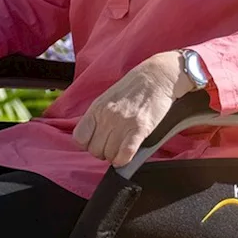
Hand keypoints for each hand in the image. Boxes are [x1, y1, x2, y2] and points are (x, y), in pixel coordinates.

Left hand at [72, 51, 192, 166]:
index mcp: (96, 109)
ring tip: (123, 147)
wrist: (157, 77)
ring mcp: (123, 122)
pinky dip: (124, 160)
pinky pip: (125, 154)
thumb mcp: (107, 99)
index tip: (97, 142)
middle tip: (114, 146)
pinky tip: (127, 156)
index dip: (88, 145)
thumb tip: (92, 139)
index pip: (79, 138)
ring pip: (110, 155)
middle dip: (104, 152)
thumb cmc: (133, 89)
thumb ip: (97, 118)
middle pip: (95, 150)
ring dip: (116, 156)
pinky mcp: (140, 128)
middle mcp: (107, 116)